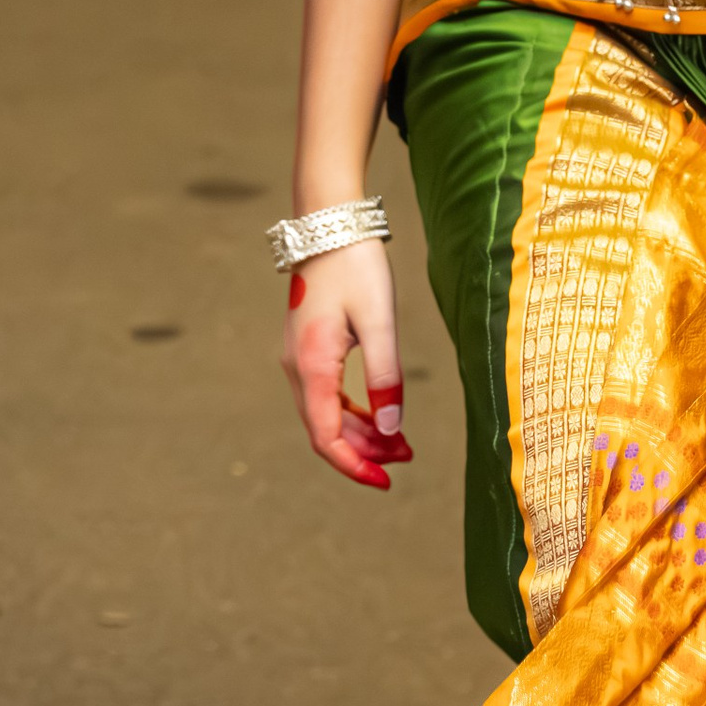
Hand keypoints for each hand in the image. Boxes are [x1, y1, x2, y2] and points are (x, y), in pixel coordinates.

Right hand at [278, 239, 409, 490]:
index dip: (354, 466)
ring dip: (360, 433)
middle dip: (365, 451)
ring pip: (325, 414)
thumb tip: (393, 429)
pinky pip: (326, 395)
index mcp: (312, 365)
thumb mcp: (379, 320)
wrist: (329, 224)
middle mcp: (298, 368)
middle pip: (326, 430)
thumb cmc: (356, 266)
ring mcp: (299, 359)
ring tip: (401, 441)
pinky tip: (380, 415)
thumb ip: (386, 375)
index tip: (385, 481)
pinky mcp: (308, 349)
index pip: (325, 437)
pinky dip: (352, 412)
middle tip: (407, 457)